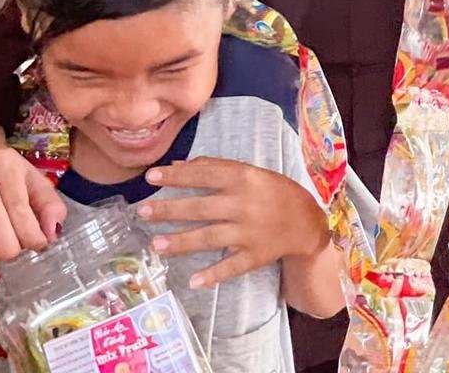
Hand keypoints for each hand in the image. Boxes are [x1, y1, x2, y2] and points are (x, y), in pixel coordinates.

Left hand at [137, 158, 328, 289]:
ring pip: (209, 237)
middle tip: (142, 212)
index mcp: (242, 178)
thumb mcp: (247, 171)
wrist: (306, 221)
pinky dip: (212, 275)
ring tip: (156, 245)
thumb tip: (178, 167)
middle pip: (200, 208)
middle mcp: (243, 204)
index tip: (150, 178)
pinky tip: (192, 281)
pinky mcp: (253, 256)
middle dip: (169, 210)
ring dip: (181, 242)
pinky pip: (230, 267)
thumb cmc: (271, 190)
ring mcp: (247, 232)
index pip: (202, 175)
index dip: (176, 176)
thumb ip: (214, 168)